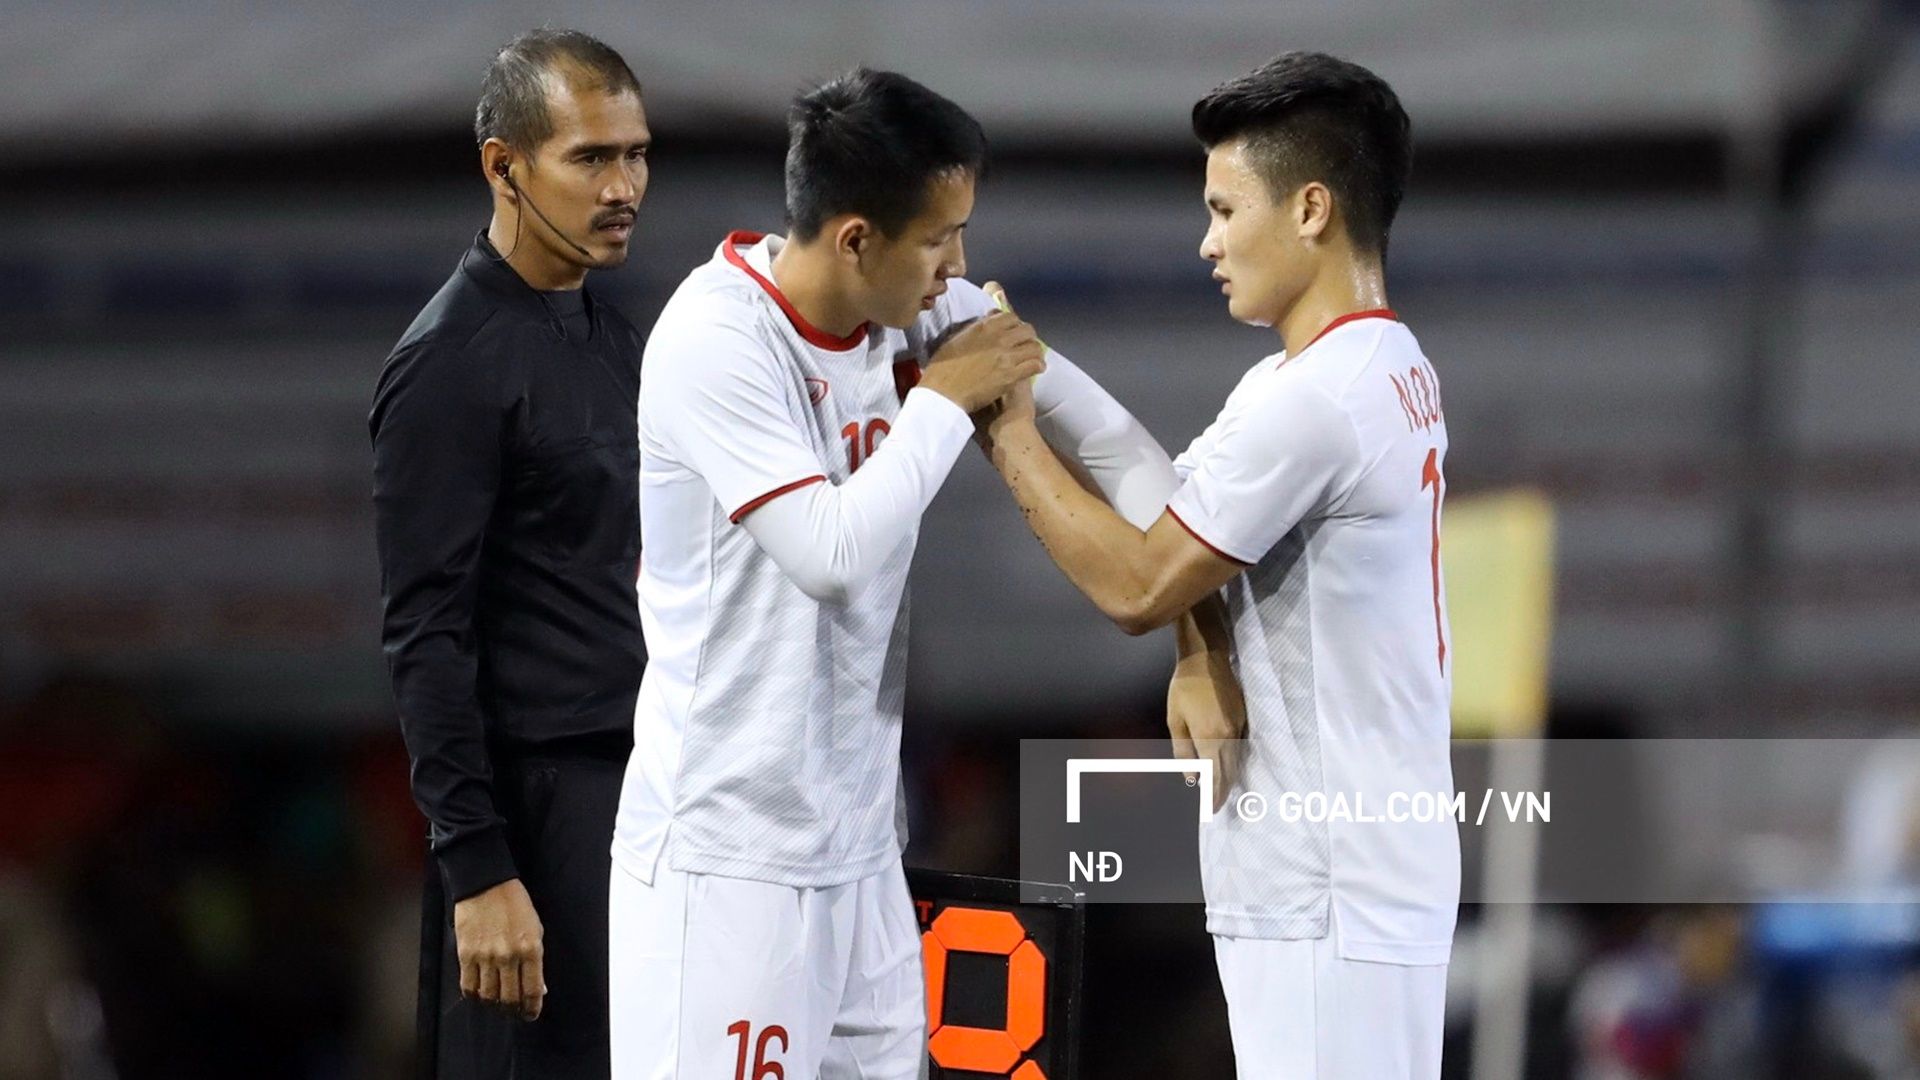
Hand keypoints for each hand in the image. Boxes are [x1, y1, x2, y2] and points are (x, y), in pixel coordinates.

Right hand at [453, 877, 544, 1019]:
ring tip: (497, 1003)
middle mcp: (509, 956)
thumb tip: (539, 988)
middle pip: (510, 998)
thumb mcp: (536, 929)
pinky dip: (474, 995)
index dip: (532, 1008)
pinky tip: (480, 993)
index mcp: (531, 949)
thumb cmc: (515, 904)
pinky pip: (468, 986)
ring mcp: (486, 956)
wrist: (486, 884)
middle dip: (513, 1010)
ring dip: (494, 1005)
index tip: (530, 1014)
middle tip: (514, 1011)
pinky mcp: (466, 954)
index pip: (532, 990)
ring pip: (489, 996)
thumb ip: (537, 961)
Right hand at [919, 309, 1044, 413]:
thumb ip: (974, 329)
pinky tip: (1035, 369)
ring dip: (1034, 352)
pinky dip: (1037, 366)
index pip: (1011, 316)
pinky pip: (1035, 364)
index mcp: (984, 327)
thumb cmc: (943, 368)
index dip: (1014, 324)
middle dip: (1027, 337)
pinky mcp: (1012, 374)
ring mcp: (1007, 356)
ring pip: (1034, 346)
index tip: (1013, 332)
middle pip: (1027, 330)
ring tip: (1032, 358)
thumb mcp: (955, 339)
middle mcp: (999, 337)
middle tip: (1024, 346)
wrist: (944, 393)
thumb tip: (987, 322)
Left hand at [1168, 650, 1247, 812]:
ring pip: (1236, 761)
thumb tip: (1192, 778)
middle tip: (1216, 808)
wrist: (1205, 660)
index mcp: (1210, 737)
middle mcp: (1229, 736)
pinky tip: (1228, 768)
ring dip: (1229, 779)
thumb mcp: (1175, 721)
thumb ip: (1184, 752)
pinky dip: (1234, 762)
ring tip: (1221, 794)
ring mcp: (1239, 727)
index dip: (1212, 795)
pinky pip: (1241, 748)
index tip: (1210, 811)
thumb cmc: (1184, 689)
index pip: (1213, 776)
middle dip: (1222, 792)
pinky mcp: (1243, 719)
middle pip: (1228, 772)